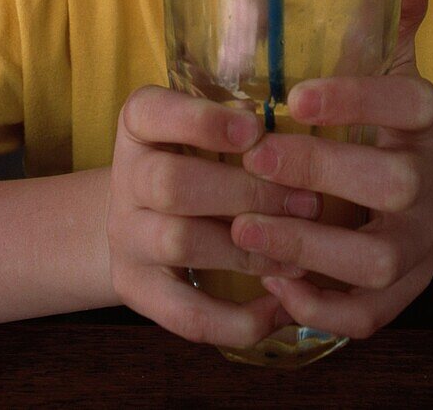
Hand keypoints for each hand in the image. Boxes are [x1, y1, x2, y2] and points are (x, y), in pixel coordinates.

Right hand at [106, 85, 321, 345]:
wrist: (142, 213)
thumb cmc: (196, 157)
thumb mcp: (204, 127)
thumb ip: (240, 125)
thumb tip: (300, 141)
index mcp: (139, 125)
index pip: (150, 112)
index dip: (201, 122)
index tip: (255, 128)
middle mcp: (125, 178)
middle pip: (171, 184)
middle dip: (245, 193)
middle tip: (307, 201)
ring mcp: (126, 236)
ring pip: (179, 243)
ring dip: (248, 252)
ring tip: (301, 256)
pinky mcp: (137, 289)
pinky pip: (185, 314)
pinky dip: (236, 319)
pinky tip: (281, 308)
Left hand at [232, 0, 432, 338]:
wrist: (418, 199)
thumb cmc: (379, 128)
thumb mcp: (385, 72)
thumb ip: (387, 24)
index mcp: (422, 123)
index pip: (409, 103)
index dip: (357, 99)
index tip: (294, 96)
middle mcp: (427, 184)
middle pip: (394, 184)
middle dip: (322, 172)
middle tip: (257, 157)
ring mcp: (417, 244)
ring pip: (379, 258)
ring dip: (309, 245)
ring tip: (243, 227)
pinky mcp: (401, 293)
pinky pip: (370, 314)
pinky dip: (321, 305)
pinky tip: (272, 282)